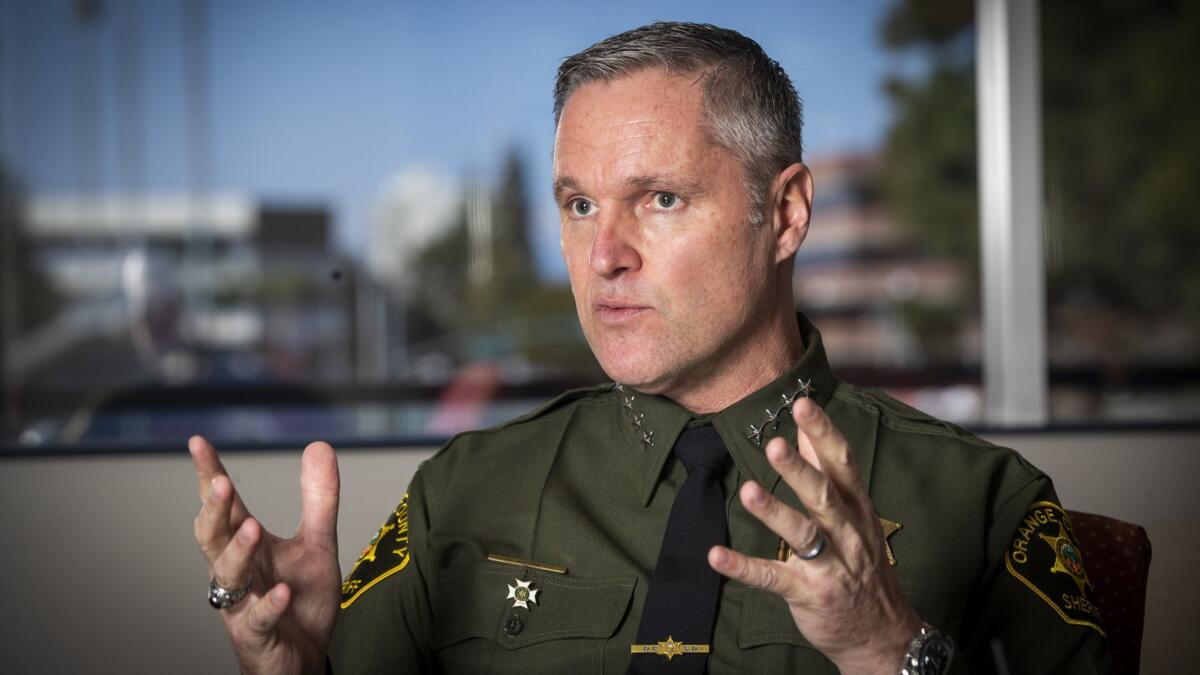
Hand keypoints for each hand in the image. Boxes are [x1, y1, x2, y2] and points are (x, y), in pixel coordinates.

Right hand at [190, 436, 341, 674]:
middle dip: (214, 511)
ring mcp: (243, 605)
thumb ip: (318, 499)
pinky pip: (259, 620)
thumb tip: (318, 445)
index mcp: (247, 546)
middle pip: (212, 538)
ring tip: (250, 527)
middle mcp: (237, 572)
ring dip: (237, 552)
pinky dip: (269, 605)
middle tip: (221, 484)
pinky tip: (282, 591)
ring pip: (227, 577)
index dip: (210, 476)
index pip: (224, 507)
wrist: (305, 657)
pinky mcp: (259, 636)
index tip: (198, 443)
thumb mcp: (316, 543)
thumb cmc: (300, 599)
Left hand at [708, 398, 921, 674]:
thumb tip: (806, 430)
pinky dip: (744, 567)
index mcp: (857, 509)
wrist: (882, 634)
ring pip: (803, 535)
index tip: (802, 403)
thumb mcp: (856, 516)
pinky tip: (716, 556)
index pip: (842, 464)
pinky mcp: (809, 594)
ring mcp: (830, 566)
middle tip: (774, 444)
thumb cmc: (863, 565)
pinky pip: (774, 578)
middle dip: (800, 470)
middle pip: (824, 496)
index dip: (823, 433)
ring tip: (749, 491)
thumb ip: (829, 473)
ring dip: (775, 512)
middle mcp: (848, 534)